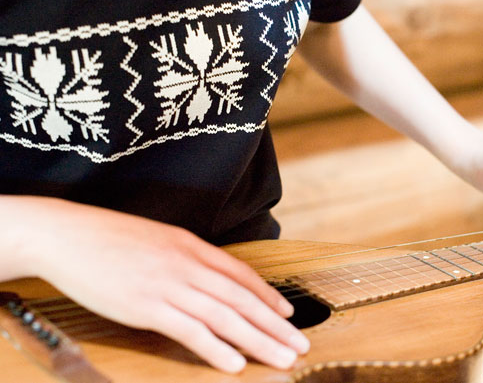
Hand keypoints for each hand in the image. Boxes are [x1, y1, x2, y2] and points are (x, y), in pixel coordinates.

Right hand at [10, 197, 308, 372]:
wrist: (68, 233)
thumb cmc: (110, 238)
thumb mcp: (158, 240)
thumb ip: (186, 258)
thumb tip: (208, 278)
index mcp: (192, 246)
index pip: (241, 274)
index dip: (269, 296)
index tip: (288, 314)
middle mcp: (188, 264)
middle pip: (242, 299)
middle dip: (275, 325)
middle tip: (299, 345)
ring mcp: (169, 285)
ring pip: (225, 316)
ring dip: (258, 341)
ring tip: (282, 359)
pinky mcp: (147, 305)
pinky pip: (190, 330)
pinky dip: (216, 349)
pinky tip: (235, 364)